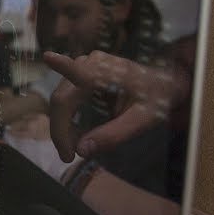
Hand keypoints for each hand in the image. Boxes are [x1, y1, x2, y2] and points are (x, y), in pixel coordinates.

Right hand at [41, 51, 189, 162]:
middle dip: (60, 130)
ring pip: (61, 100)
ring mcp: (84, 66)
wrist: (165, 84)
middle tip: (68, 157)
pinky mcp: (82, 73)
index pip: (80, 72)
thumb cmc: (156, 99)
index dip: (61, 66)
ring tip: (71, 149)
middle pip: (62, 98)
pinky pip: (67, 98)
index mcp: (108, 72)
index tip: (48, 57)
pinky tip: (76, 134)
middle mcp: (91, 63)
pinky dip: (68, 118)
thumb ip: (114, 134)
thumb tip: (81, 150)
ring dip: (62, 125)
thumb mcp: (142, 120)